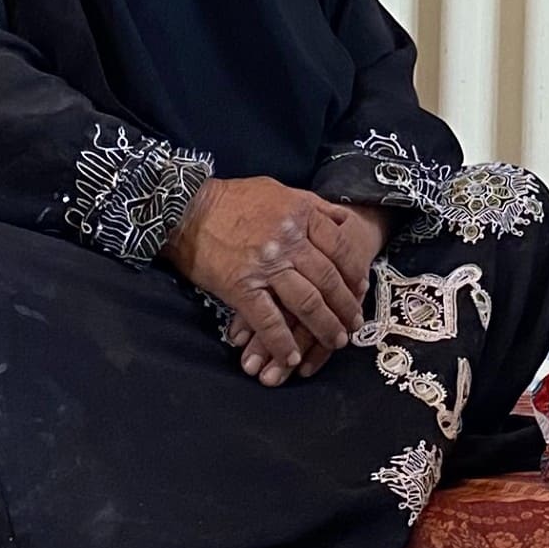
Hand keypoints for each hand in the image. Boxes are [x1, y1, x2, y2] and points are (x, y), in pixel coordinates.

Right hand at [168, 177, 372, 385]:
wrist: (186, 210)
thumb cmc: (234, 199)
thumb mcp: (280, 190)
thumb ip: (314, 205)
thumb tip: (345, 220)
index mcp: (301, 215)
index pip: (341, 249)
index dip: (355, 274)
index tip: (362, 290)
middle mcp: (289, 241)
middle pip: (329, 280)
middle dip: (346, 307)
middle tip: (355, 323)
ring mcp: (265, 266)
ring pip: (307, 303)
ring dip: (325, 328)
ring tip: (336, 341)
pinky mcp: (241, 287)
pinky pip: (268, 320)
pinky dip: (282, 342)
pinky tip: (292, 357)